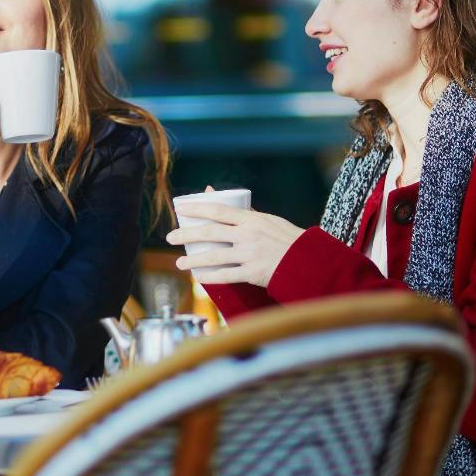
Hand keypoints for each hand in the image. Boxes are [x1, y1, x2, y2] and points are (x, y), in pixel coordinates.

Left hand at [166, 203, 305, 287]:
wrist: (306, 261)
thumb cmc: (285, 238)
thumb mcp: (267, 220)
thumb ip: (244, 213)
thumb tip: (217, 197)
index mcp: (251, 219)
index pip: (218, 211)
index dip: (196, 209)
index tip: (179, 210)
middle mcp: (248, 235)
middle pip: (210, 233)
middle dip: (186, 234)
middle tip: (170, 237)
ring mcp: (250, 255)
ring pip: (214, 257)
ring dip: (193, 260)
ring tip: (179, 262)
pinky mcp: (253, 273)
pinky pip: (226, 275)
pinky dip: (210, 277)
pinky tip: (198, 277)